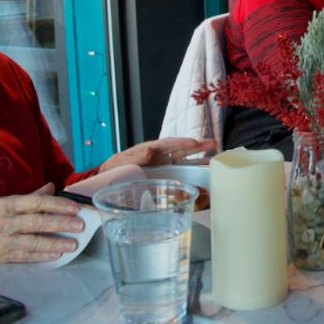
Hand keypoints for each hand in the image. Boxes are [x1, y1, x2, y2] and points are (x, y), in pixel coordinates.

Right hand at [0, 183, 83, 264]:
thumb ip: (29, 197)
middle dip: (60, 223)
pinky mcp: (1, 255)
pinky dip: (40, 256)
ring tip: (73, 244)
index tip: (74, 207)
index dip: (57, 204)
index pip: (36, 202)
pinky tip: (55, 256)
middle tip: (80, 225)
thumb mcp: (1, 203)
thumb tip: (51, 188)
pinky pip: (24, 256)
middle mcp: (5, 222)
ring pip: (32, 241)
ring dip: (54, 243)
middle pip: (37, 222)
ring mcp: (3, 240)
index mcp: (6, 205)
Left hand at [99, 137, 217, 171]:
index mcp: (149, 150)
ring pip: (184, 160)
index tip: (193, 143)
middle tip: (213, 143)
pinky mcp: (166, 175)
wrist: (109, 180)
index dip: (181, 144)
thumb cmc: (115, 169)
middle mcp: (160, 156)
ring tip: (214, 156)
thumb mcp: (122, 162)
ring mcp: (164, 165)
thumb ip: (136, 157)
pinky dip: (193, 172)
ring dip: (199, 158)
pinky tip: (203, 174)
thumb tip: (150, 151)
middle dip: (197, 146)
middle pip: (181, 149)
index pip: (168, 145)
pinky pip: (181, 173)